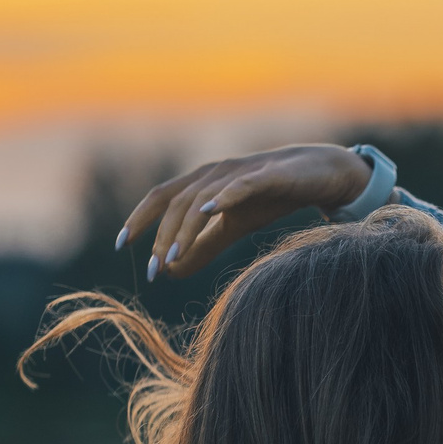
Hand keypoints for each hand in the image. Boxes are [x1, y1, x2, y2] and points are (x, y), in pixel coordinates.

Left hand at [117, 144, 374, 281]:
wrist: (321, 175)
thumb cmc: (273, 197)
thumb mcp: (233, 227)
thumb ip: (203, 247)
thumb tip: (170, 271)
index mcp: (202, 184)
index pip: (161, 198)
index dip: (139, 220)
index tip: (122, 246)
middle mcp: (213, 173)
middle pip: (175, 202)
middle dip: (160, 236)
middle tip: (154, 270)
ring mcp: (238, 172)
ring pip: (201, 198)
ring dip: (183, 228)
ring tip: (172, 256)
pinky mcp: (267, 175)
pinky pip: (239, 185)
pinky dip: (221, 198)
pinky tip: (208, 213)